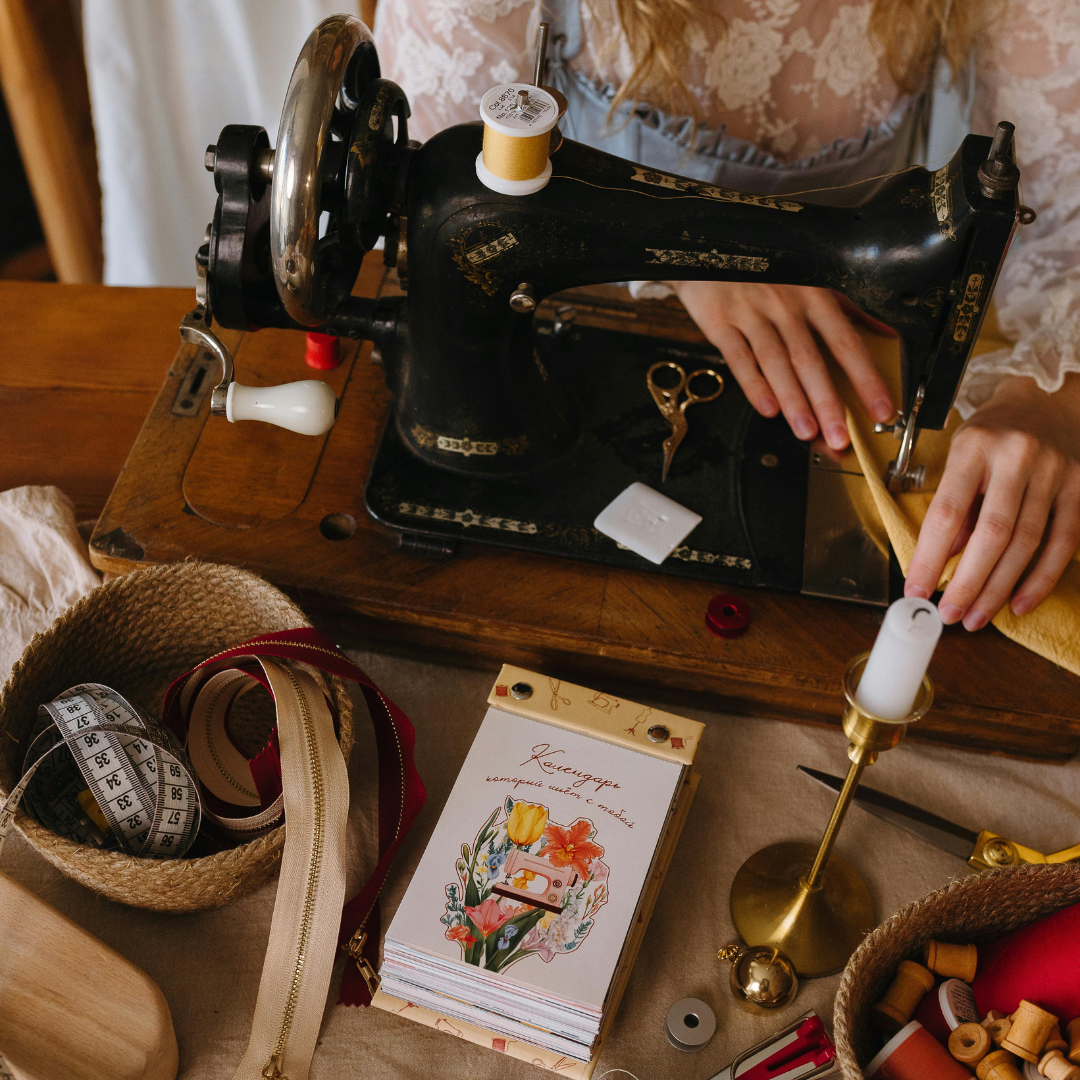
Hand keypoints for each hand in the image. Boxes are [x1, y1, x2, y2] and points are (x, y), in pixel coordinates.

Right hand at [673, 281, 894, 449]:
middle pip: (810, 359)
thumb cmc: (766, 268)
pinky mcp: (720, 321)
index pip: (845, 342)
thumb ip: (847, 307)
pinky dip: (753, 384)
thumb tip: (885, 332)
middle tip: (838, 436)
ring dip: (793, 401)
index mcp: (814, 295)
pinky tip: (767, 409)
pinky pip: (738, 357)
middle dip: (827, 402)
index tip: (880, 408)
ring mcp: (751, 313)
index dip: (865, 378)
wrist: (708, 248)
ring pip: (776, 362)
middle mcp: (785, 304)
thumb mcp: (810, 277)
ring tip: (806, 432)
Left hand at [905, 373, 1079, 628]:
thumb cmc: (994, 432)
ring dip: (999, 588)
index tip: (915, 589)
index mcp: (975, 447)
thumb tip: (944, 560)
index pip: (947, 513)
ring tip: (976, 616)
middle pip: (992, 534)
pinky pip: (1064, 542)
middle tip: (949, 614)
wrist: (1049, 398)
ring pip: (1027, 543)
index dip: (930, 557)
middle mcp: (1017, 458)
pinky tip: (1019, 602)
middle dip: (968, 583)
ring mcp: (1055, 472)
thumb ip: (955, 505)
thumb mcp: (960, 455)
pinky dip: (1041, 578)